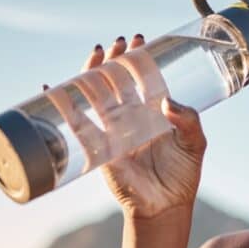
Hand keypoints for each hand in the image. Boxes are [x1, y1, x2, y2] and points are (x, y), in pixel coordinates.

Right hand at [46, 35, 206, 218]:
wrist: (166, 206)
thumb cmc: (182, 175)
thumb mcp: (195, 144)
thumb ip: (189, 122)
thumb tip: (167, 102)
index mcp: (153, 112)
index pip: (142, 78)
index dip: (139, 59)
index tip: (139, 41)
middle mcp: (131, 117)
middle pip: (116, 81)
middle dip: (115, 60)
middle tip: (118, 44)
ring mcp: (112, 130)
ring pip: (97, 96)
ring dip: (92, 74)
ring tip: (95, 55)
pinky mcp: (98, 147)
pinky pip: (78, 124)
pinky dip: (63, 107)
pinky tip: (53, 88)